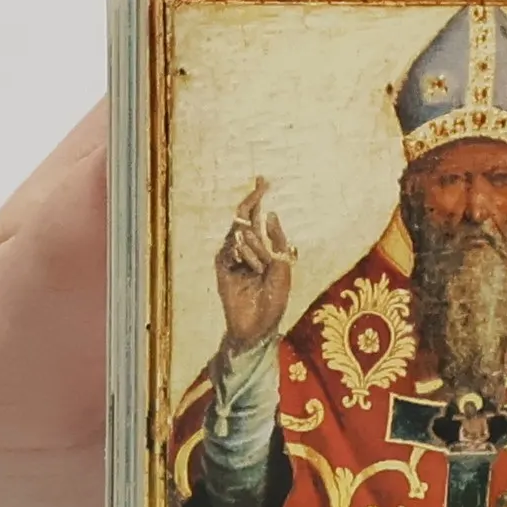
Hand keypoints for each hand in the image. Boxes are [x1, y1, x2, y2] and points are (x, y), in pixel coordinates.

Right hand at [216, 178, 293, 349]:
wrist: (257, 326)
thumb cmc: (274, 301)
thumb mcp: (283, 267)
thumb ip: (277, 240)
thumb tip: (271, 214)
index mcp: (263, 249)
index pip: (259, 218)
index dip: (259, 198)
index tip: (264, 180)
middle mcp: (247, 249)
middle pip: (246, 217)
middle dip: (254, 198)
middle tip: (262, 181)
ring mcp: (233, 257)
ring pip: (241, 234)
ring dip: (254, 248)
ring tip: (259, 268)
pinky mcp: (222, 266)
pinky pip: (231, 249)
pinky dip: (242, 254)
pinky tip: (248, 266)